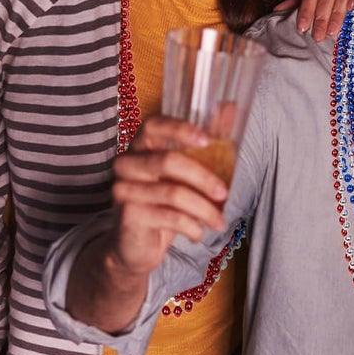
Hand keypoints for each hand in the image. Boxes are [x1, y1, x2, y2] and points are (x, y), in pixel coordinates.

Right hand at [108, 117, 229, 277]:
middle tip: (224, 193)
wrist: (135, 247)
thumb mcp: (186, 173)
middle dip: (204, 178)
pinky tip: (199, 233)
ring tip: (219, 222)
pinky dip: (191, 226)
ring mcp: (123, 189)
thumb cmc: (163, 204)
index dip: (179, 129)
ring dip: (204, 209)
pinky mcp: (128, 215)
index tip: (207, 140)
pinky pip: (169, 217)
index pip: (153, 125)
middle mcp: (127, 163)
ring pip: (173, 193)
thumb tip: (230, 107)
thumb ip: (205, 141)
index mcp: (140, 146)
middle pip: (168, 161)